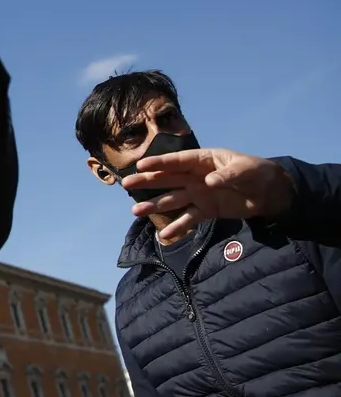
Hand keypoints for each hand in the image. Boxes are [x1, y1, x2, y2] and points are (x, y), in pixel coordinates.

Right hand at [122, 148, 294, 239]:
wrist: (271, 193)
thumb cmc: (258, 173)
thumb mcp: (246, 170)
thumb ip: (228, 175)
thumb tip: (209, 182)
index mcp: (203, 161)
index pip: (177, 161)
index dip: (160, 163)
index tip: (141, 165)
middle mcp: (195, 177)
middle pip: (167, 179)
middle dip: (147, 182)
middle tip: (126, 184)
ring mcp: (198, 194)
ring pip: (172, 199)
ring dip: (155, 205)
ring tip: (135, 212)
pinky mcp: (206, 210)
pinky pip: (188, 219)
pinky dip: (177, 227)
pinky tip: (165, 235)